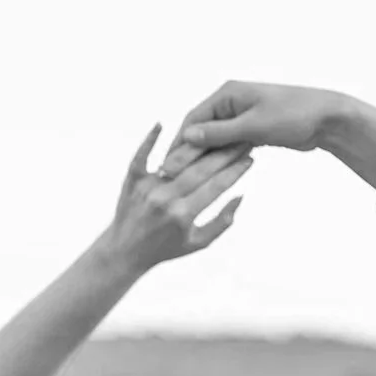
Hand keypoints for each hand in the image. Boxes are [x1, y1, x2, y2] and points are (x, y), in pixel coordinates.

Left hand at [98, 127, 251, 274]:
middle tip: (241, 139)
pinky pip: (141, 155)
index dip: (236, 171)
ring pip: (179, 159)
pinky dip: (150, 140)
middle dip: (225, 153)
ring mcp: (148, 187)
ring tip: (217, 133)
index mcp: (183, 215)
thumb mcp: (198, 243)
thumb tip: (240, 196)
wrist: (125, 251)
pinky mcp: (132, 180)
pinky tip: (160, 124)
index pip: (217, 186)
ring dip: (200, 144)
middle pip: (202, 169)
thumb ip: (221, 222)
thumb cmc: (166, 248)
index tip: (250, 159)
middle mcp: (165, 199)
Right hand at [162, 80, 348, 174]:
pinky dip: (220, 159)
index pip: (193, 120)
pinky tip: (209, 177)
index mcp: (227, 94)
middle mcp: (230, 103)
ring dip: (202, 159)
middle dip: (187, 154)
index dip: (179, 144)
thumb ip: (220, 133)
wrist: (327, 119)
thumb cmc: (293, 114)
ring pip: (214, 141)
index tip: (166, 165)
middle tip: (170, 178)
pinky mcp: (252, 130)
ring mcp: (241, 117)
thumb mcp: (253, 125)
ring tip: (185, 182)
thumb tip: (188, 137)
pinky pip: (229, 146)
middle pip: (201, 131)